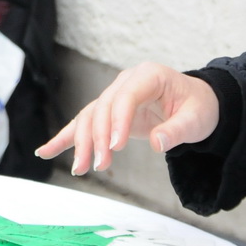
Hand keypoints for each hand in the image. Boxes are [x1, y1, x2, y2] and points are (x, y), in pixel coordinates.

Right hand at [35, 62, 219, 173]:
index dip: (117, 121)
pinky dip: (65, 138)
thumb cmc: (199, 107)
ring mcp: (114, 95)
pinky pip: (84, 123)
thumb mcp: (197, 119)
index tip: (115, 147)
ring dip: (81, 143)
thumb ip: (177, 130)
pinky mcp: (109, 112)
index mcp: (148, 76)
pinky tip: (45, 151)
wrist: (197, 102)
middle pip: (102, 108)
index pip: (125, 96)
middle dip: (97, 138)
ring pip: (89, 117)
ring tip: (80, 169)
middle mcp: (126, 81)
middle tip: (99, 166)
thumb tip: (158, 144)